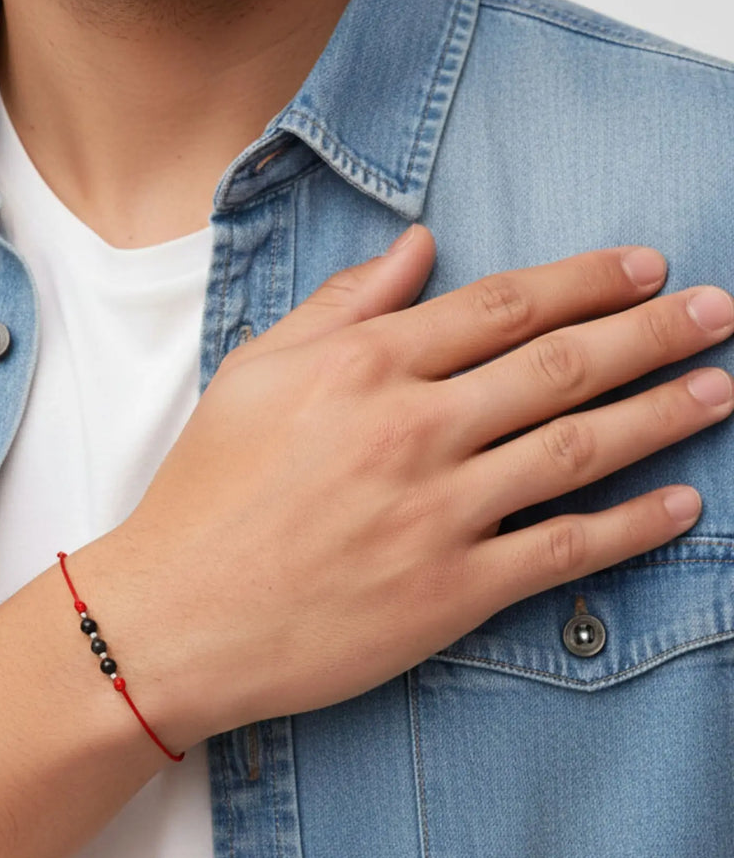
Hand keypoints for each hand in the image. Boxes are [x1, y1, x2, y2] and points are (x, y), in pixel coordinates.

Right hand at [98, 224, 733, 750]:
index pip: (504, 305)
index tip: (644, 267)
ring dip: (662, 413)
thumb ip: (343, 302)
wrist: (177, 613)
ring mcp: (439, 512)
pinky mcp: (451, 591)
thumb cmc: (206, 490)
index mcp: (366, 365)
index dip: (587, 280)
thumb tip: (418, 243)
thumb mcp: (255, 371)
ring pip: (580, 448)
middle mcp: (414, 428)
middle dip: (653, 331)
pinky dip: (632, 525)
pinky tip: (681, 503)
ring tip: (721, 388)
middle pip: (562, 364)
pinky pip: (564, 551)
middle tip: (716, 311)